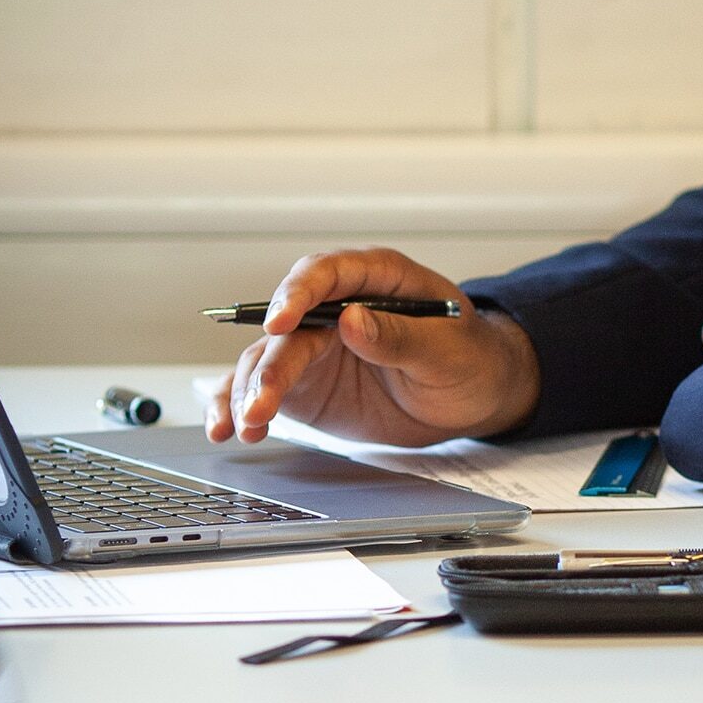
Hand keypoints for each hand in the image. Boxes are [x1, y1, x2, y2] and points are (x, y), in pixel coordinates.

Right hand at [203, 247, 542, 447]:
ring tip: (243, 426)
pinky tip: (228, 429)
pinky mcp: (306, 382)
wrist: (473, 396)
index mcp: (378, 279)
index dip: (299, 292)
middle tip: (261, 401)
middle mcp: (337, 307)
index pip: (327, 273)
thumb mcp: (446, 350)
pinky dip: (240, 406)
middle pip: (288, 326)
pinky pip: (263, 388)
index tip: (281, 322)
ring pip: (267, 359)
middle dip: (270, 364)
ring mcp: (317, 345)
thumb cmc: (469, 358)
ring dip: (247, 391)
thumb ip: (399, 336)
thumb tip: (351, 319)